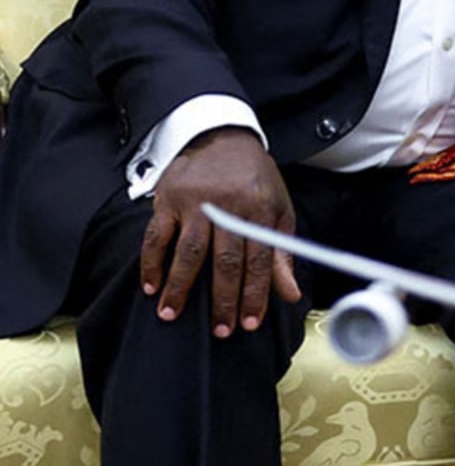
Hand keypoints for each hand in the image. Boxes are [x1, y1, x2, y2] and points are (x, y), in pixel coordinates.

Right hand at [142, 127, 299, 335]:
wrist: (222, 136)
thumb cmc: (255, 179)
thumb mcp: (278, 209)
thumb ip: (282, 253)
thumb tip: (290, 294)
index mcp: (260, 209)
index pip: (260, 259)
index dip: (255, 293)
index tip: (250, 323)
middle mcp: (229, 207)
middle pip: (225, 260)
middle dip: (223, 299)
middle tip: (220, 331)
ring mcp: (196, 203)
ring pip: (188, 252)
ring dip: (180, 287)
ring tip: (172, 315)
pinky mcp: (168, 200)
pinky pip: (156, 237)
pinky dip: (152, 263)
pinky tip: (151, 286)